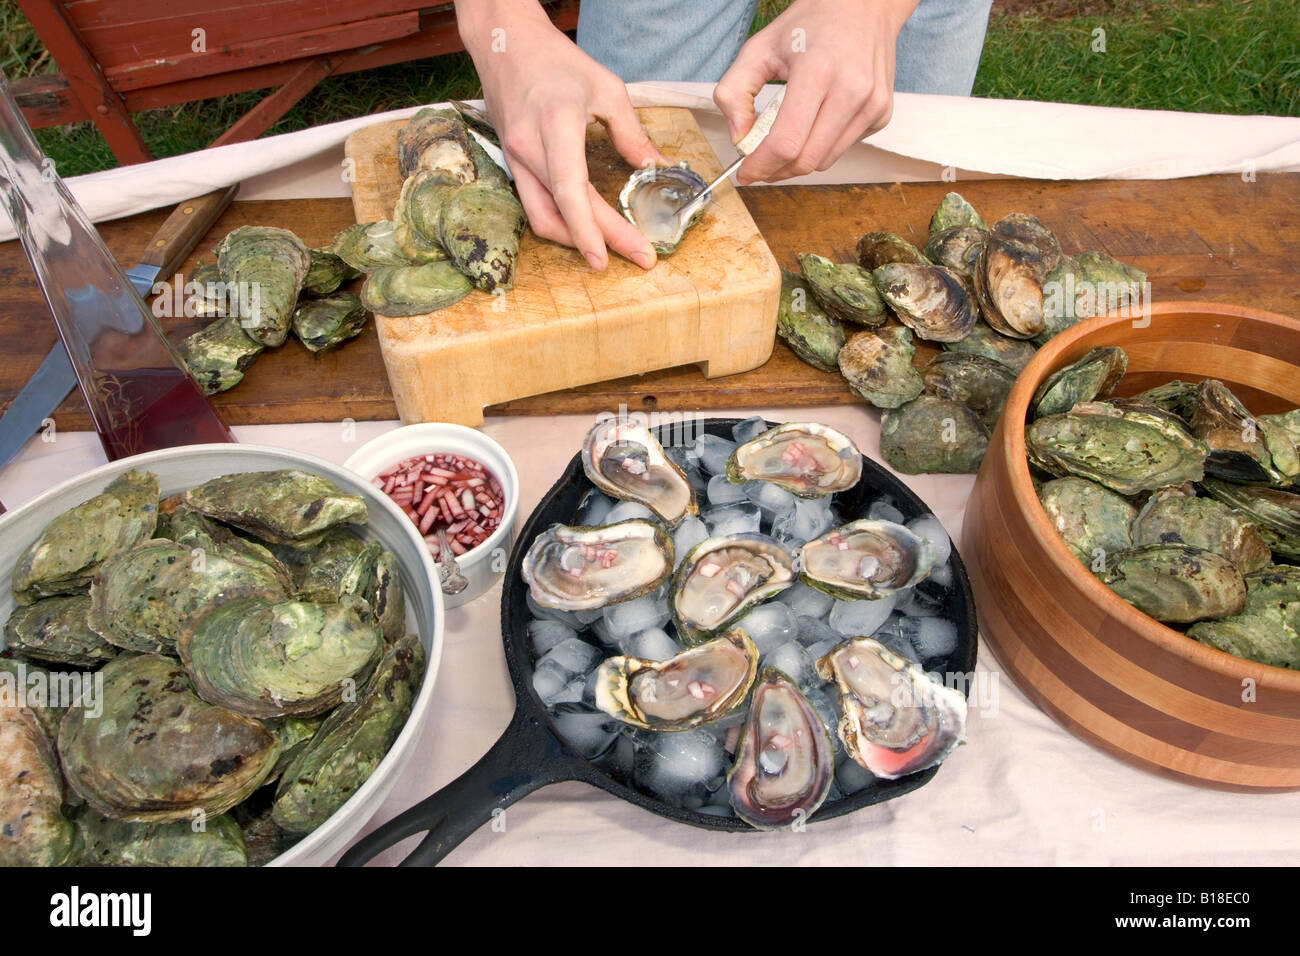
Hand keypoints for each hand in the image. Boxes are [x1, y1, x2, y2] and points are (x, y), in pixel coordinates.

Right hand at [456, 0, 666, 269]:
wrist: (504, 43)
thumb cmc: (556, 60)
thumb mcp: (606, 87)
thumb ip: (631, 132)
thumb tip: (656, 166)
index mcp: (556, 123)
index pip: (570, 189)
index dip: (590, 229)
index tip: (609, 257)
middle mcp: (529, 147)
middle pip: (562, 213)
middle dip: (600, 242)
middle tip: (640, 256)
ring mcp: (515, 159)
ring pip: (542, 218)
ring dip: (575, 240)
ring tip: (611, 248)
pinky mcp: (512, 164)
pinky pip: (534, 205)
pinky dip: (562, 222)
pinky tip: (586, 227)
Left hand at [715, 0, 917, 184]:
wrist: (863, 7)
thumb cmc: (809, 25)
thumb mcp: (759, 47)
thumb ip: (734, 92)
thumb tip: (739, 138)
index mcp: (818, 70)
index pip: (786, 142)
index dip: (761, 165)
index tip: (745, 172)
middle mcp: (852, 90)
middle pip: (806, 160)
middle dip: (776, 170)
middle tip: (759, 163)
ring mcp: (872, 104)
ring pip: (824, 161)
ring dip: (797, 162)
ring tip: (783, 141)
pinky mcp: (882, 114)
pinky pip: (842, 148)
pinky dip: (821, 147)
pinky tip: (814, 122)